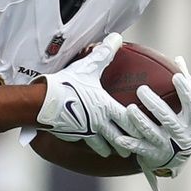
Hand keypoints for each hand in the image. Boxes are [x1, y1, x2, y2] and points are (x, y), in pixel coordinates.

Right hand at [36, 32, 128, 157]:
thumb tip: (116, 38)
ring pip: (104, 145)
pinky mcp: (74, 135)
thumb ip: (104, 53)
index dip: (139, 126)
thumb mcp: (87, 67)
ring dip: (112, 148)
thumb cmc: (65, 86)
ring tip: (117, 152)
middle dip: (129, 144)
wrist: (41, 103)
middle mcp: (99, 123)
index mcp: (106, 107)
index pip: (129, 120)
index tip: (149, 130)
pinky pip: (86, 144)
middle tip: (138, 148)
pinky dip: (93, 147)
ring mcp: (86, 132)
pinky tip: (94, 148)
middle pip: (120, 138)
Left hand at [107, 61, 190, 182]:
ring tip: (130, 109)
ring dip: (140, 121)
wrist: (174, 160)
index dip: (185, 91)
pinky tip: (119, 137)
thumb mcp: (186, 109)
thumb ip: (184, 85)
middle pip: (168, 119)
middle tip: (141, 89)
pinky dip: (130, 144)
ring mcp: (167, 146)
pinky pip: (140, 149)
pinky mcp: (153, 155)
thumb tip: (178, 59)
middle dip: (155, 105)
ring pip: (152, 133)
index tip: (176, 77)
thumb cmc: (179, 124)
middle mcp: (181, 134)